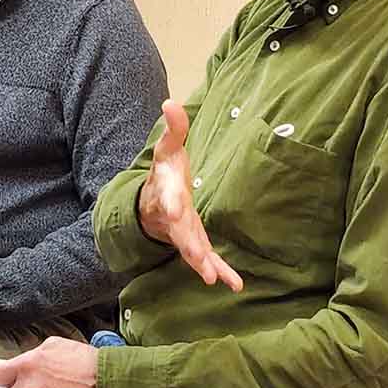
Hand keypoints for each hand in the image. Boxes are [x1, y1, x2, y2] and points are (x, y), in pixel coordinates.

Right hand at [139, 99, 242, 291]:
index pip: (167, 197)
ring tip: (213, 278)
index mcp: (167, 191)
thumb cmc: (164, 172)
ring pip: (191, 249)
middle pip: (179, 231)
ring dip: (202, 263)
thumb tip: (170, 102)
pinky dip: (220, 271)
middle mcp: (173, 216)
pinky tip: (234, 284)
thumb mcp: (167, 148)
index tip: (173, 211)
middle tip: (197, 258)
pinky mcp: (195, 243)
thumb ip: (173, 128)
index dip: (169, 204)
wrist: (153, 200)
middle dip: (188, 244)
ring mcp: (183, 233)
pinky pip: (206, 259)